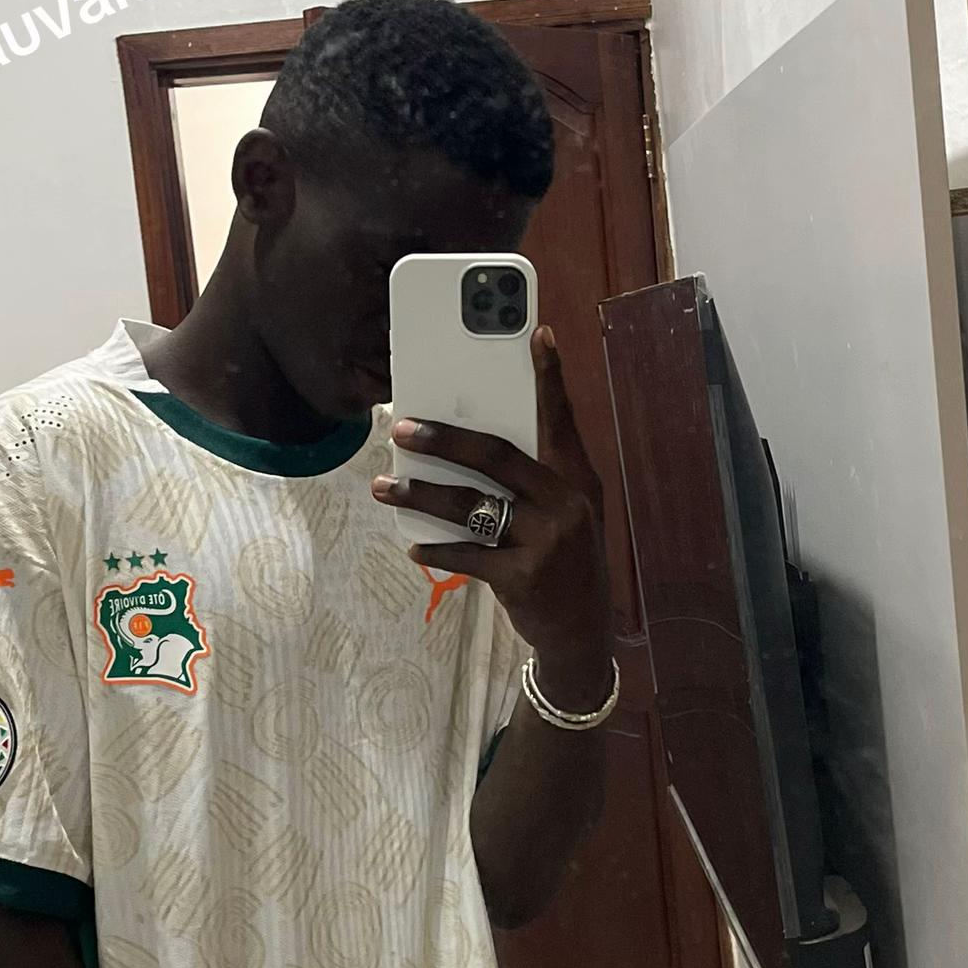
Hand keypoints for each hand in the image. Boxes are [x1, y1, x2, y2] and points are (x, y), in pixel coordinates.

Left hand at [376, 327, 613, 701]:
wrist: (582, 633)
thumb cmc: (564, 560)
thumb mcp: (564, 513)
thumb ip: (534, 478)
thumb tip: (468, 441)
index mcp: (576, 479)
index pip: (560, 419)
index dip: (550, 377)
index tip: (537, 334)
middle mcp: (566, 503)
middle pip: (497, 456)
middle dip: (445, 439)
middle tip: (402, 429)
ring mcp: (546, 541)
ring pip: (471, 505)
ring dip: (420, 495)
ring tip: (385, 487)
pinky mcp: (523, 578)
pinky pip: (468, 554)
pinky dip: (436, 548)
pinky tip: (413, 543)